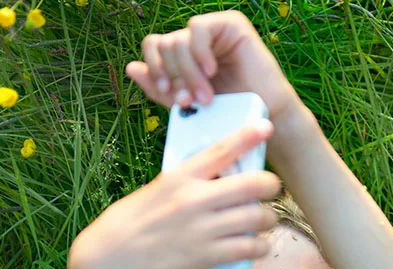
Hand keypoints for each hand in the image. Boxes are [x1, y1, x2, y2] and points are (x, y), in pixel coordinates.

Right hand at [67, 120, 281, 268]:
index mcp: (181, 175)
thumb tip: (222, 179)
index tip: (266, 127)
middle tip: (269, 191)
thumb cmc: (131, 222)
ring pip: (259, 217)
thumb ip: (188, 182)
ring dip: (268, 219)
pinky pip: (250, 247)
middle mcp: (195, 198)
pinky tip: (257, 245)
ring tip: (263, 222)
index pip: (223, 149)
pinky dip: (260, 246)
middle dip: (271, 185)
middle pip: (255, 184)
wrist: (108, 261)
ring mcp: (202, 228)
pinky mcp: (206, 257)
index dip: (249, 135)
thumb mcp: (157, 189)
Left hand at [125, 10, 300, 125]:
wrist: (262, 120)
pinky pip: (197, 28)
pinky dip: (199, 52)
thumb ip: (159, 87)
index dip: (154, 68)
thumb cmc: (228, 115)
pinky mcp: (231, 24)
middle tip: (189, 102)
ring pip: (177, 40)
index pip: (153, 45)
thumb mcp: (186, 105)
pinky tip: (211, 71)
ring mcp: (213, 30)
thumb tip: (130, 67)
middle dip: (173, 77)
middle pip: (163, 44)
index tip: (168, 94)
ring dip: (188, 73)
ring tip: (205, 96)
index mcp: (183, 55)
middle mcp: (196, 40)